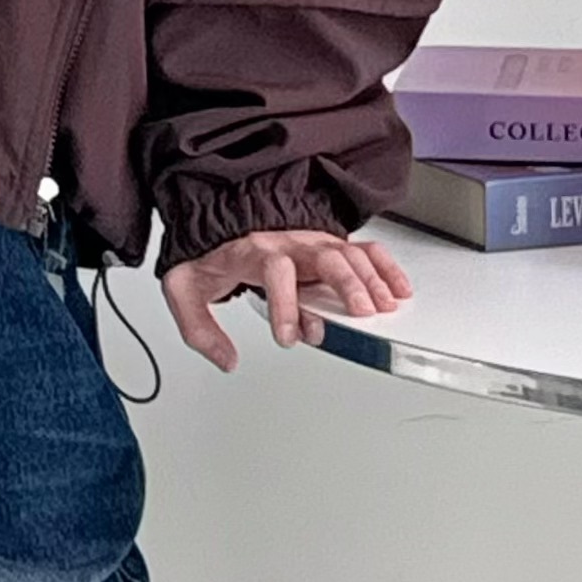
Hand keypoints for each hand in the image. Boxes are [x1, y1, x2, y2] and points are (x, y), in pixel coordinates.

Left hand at [159, 225, 412, 372]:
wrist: (210, 221)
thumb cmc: (204, 257)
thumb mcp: (183, 290)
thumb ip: (200, 330)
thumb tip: (227, 359)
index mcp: (250, 252)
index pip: (274, 271)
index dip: (285, 305)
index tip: (288, 336)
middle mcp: (285, 243)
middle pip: (323, 257)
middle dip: (345, 285)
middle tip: (359, 314)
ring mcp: (308, 242)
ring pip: (347, 254)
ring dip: (370, 279)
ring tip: (384, 306)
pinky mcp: (325, 245)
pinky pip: (361, 250)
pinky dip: (383, 266)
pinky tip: (397, 287)